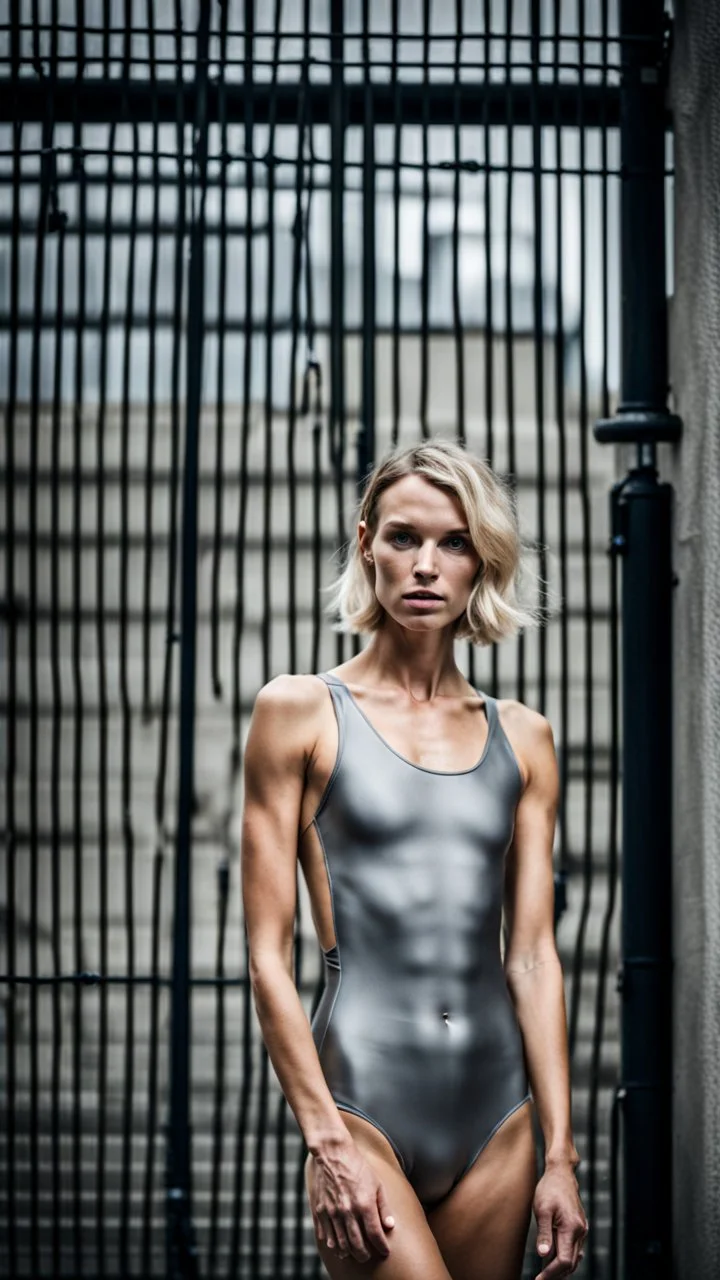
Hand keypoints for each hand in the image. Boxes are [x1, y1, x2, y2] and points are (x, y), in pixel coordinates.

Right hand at [309, 1135, 395, 1263]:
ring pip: (340, 1244)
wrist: (333, 1153)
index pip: (375, 1235)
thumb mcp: (377, 1183)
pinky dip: (332, 1244)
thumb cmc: (357, 1166)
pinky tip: (337, 1245)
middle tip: (367, 1256)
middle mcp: (348, 1211)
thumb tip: (389, 1226)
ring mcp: (332, 1212)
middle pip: (357, 1245)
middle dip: (364, 1255)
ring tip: (353, 1253)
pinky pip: (325, 1235)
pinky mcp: (320, 1210)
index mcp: (365, 1204)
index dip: (381, 1247)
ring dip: (348, 1252)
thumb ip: (383, 1207)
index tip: (384, 1251)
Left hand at [533, 1158, 587, 1277]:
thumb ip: (544, 1233)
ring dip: (561, 1269)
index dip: (551, 1273)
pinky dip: (566, 1259)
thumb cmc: (549, 1189)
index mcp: (571, 1228)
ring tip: (545, 1275)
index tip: (538, 1279)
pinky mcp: (580, 1228)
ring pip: (574, 1258)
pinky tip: (556, 1262)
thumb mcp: (542, 1209)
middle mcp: (580, 1231)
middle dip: (555, 1275)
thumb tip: (543, 1255)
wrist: (561, 1174)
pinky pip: (575, 1249)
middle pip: (571, 1263)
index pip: (564, 1261)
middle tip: (540, 1279)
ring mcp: (582, 1230)